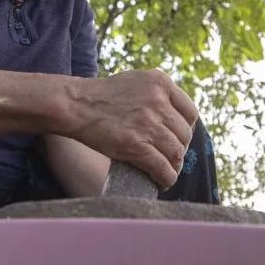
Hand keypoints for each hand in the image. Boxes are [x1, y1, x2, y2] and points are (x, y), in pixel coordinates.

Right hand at [62, 70, 197, 189]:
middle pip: (184, 135)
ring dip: (174, 167)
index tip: (177, 138)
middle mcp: (158, 101)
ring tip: (166, 172)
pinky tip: (161, 182)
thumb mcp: (135, 81)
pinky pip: (162, 168)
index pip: (190, 113)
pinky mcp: (135, 145)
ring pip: (175, 153)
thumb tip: (174, 117)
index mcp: (160, 83)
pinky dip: (166, 179)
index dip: (186, 129)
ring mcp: (147, 123)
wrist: (74, 105)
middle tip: (169, 158)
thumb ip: (156, 93)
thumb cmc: (100, 95)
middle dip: (179, 150)